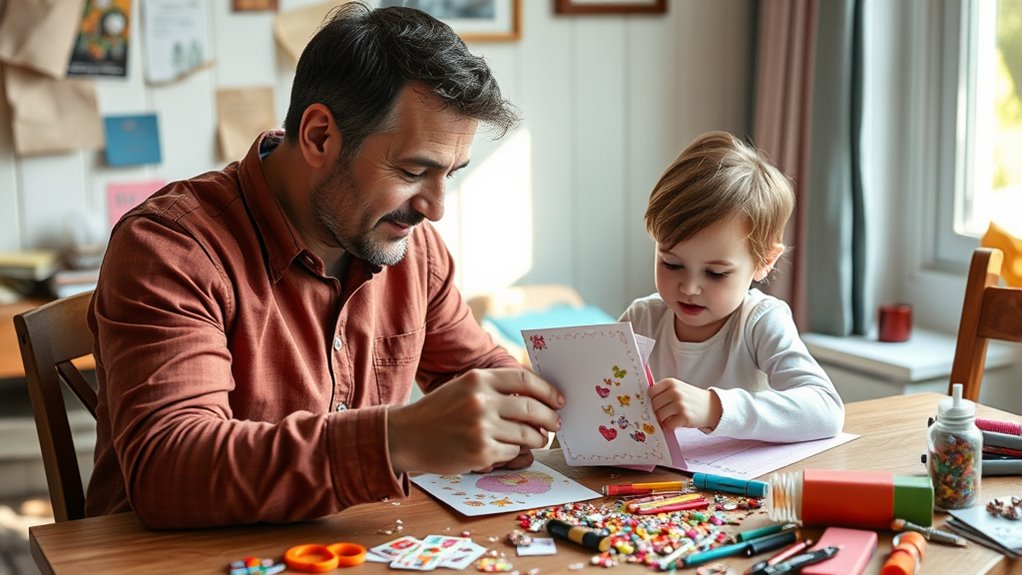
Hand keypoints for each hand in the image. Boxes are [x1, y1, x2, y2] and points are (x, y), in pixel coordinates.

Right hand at [387, 368, 563, 474]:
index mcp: (478, 379)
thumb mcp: (464, 387)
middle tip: (556, 423)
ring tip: (539, 439)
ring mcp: (481, 428)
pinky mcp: (481, 453)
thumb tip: (536, 397)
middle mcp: (481, 401)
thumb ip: (495, 388)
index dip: (547, 390)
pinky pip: (511, 452)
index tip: (559, 399)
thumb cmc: (438, 411)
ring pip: (526, 434)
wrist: (407, 436)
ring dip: (537, 438)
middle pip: (532, 409)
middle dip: (550, 418)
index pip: (525, 380)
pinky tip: (508, 449)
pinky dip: (514, 452)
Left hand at [648, 378, 721, 430]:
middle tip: (667, 413)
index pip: (651, 392)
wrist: (712, 406)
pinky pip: (668, 425)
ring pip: (659, 416)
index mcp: (671, 382)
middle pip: (654, 405)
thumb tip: (644, 403)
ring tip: (672, 417)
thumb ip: (662, 392)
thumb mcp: (677, 388)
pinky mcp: (685, 417)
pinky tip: (676, 423)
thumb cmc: (691, 398)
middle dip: (657, 411)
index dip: (653, 400)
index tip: (658, 404)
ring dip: (663, 420)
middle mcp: (675, 392)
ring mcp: (680, 404)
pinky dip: (670, 426)